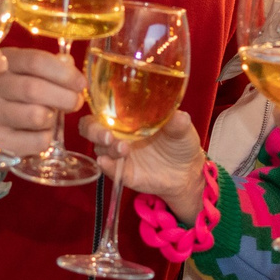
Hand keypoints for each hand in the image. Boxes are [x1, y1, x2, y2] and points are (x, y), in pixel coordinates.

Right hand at [0, 47, 86, 158]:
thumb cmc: (8, 84)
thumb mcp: (22, 66)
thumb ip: (47, 64)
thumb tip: (68, 63)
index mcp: (3, 62)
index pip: (36, 62)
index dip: (64, 72)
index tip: (80, 82)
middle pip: (35, 90)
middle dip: (65, 97)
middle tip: (76, 101)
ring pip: (35, 116)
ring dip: (54, 117)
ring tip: (54, 115)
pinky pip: (34, 142)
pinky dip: (46, 137)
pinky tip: (42, 131)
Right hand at [81, 110, 205, 220]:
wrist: (187, 172)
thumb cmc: (181, 143)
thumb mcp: (182, 129)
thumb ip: (178, 122)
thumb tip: (178, 115)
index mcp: (128, 117)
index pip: (103, 109)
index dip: (98, 108)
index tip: (106, 111)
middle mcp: (119, 134)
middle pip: (91, 128)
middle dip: (94, 130)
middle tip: (108, 136)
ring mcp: (120, 154)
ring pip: (100, 149)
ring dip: (107, 149)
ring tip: (123, 149)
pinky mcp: (124, 172)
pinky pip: (110, 169)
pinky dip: (107, 166)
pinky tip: (106, 162)